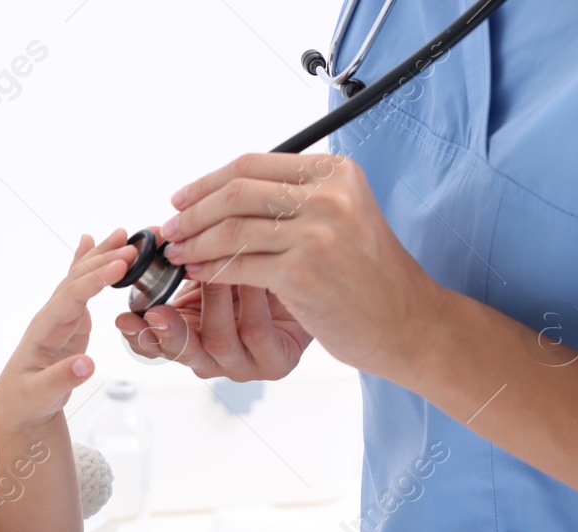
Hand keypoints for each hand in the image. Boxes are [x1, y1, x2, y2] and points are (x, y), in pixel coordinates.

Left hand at [0, 230, 138, 431]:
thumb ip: (62, 379)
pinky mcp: (71, 322)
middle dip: (102, 261)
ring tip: (120, 234)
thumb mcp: (41, 396)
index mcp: (44, 331)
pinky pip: (82, 289)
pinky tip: (91, 245)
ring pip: (80, 280)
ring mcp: (61, 317)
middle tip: (131, 245)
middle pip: (76, 281)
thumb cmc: (27, 401)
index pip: (71, 298)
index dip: (95, 280)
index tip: (119, 266)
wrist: (20, 404)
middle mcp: (51, 317)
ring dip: (99, 256)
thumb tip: (87, 364)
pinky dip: (88, 267)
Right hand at [114, 228, 311, 381]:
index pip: (155, 343)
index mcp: (191, 336)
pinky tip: (257, 274)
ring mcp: (245, 363)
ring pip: (217, 340)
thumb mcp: (217, 262)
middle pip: (183, 352)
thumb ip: (188, 256)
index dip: (137, 334)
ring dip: (214, 299)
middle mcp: (214, 356)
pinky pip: (256, 333)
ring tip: (219, 266)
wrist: (319, 279)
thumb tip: (158, 232)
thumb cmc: (263, 267)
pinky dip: (251, 301)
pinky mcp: (276, 362)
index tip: (123, 319)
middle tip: (157, 312)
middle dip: (167, 330)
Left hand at [143, 151, 446, 382]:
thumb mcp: (344, 216)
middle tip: (171, 227)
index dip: (207, 180)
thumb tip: (231, 192)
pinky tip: (199, 275)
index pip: (252, 163)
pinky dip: (210, 269)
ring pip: (230, 228)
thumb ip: (297, 199)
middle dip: (192, 210)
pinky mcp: (301, 272)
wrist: (406, 321)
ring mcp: (315, 233)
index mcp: (335, 172)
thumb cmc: (369, 276)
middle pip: (236, 190)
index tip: (182, 197)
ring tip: (177, 253)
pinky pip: (237, 265)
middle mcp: (328, 195)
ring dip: (194, 241)